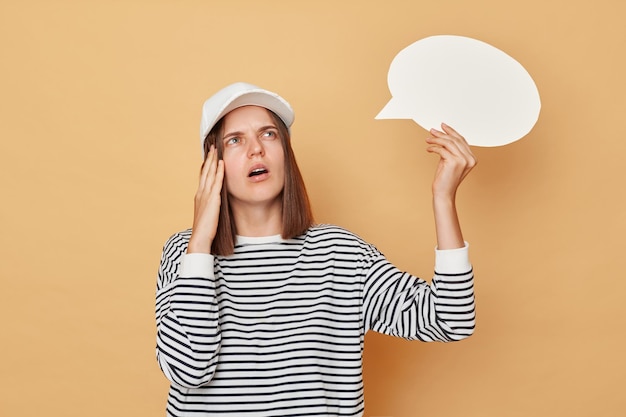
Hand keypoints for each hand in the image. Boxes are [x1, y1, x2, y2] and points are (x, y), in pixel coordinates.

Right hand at [187, 145, 224, 253]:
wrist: (200, 238)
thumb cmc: (205, 230)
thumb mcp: (208, 214)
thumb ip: (212, 206)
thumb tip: (216, 203)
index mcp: (199, 197)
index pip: (203, 177)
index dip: (206, 166)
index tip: (209, 157)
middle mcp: (200, 193)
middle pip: (205, 172)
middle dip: (208, 159)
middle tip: (212, 147)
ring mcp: (205, 195)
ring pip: (209, 174)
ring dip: (212, 161)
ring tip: (216, 150)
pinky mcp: (212, 199)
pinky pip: (216, 182)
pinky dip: (218, 171)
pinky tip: (221, 163)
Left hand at [426, 123, 476, 248]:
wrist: (443, 193)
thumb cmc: (445, 179)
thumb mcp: (448, 161)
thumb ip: (449, 150)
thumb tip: (441, 135)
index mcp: (472, 158)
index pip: (462, 140)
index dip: (452, 132)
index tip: (443, 126)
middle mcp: (470, 158)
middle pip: (455, 140)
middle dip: (442, 133)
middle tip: (432, 131)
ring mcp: (463, 160)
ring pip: (448, 143)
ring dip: (436, 139)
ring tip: (428, 139)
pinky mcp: (454, 162)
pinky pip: (442, 149)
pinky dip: (433, 148)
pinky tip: (428, 149)